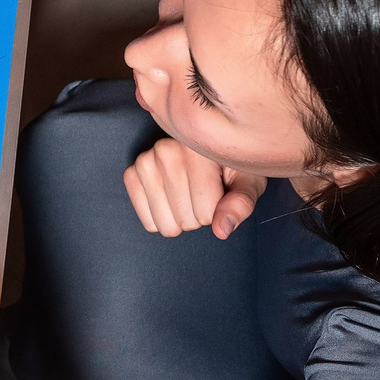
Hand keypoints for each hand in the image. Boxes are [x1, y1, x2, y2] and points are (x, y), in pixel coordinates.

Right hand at [122, 137, 264, 238]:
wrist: (205, 150)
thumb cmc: (231, 167)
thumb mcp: (248, 181)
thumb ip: (240, 203)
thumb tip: (221, 230)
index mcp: (198, 150)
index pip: (207, 214)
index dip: (217, 211)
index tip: (220, 190)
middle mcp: (166, 151)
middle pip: (186, 221)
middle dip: (198, 215)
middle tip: (202, 192)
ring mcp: (145, 162)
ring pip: (166, 225)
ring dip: (179, 218)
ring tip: (187, 193)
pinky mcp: (132, 174)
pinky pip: (148, 222)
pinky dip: (161, 219)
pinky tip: (170, 198)